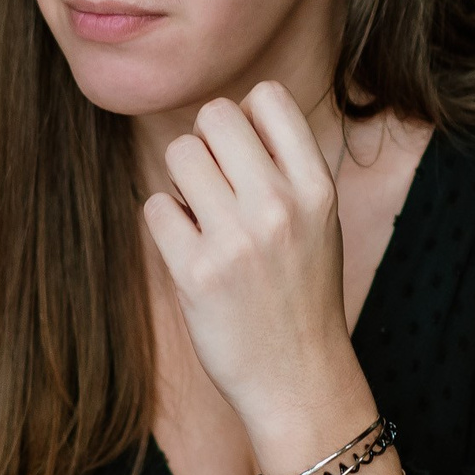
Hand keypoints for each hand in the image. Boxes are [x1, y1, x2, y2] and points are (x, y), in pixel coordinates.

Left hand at [141, 83, 363, 450]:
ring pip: (180, 154)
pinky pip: (156, 206)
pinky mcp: (196, 273)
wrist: (298, 378)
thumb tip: (227, 112)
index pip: (267, 96)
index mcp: (316, 186)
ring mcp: (237, 239)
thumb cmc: (301, 291)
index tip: (247, 157)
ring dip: (182, 182)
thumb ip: (284, 165)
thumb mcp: (318, 219)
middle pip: (214, 116)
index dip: (246, 118)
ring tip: (204, 219)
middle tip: (216, 188)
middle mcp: (280, 205)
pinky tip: (191, 251)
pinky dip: (166, 223)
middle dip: (206, 144)